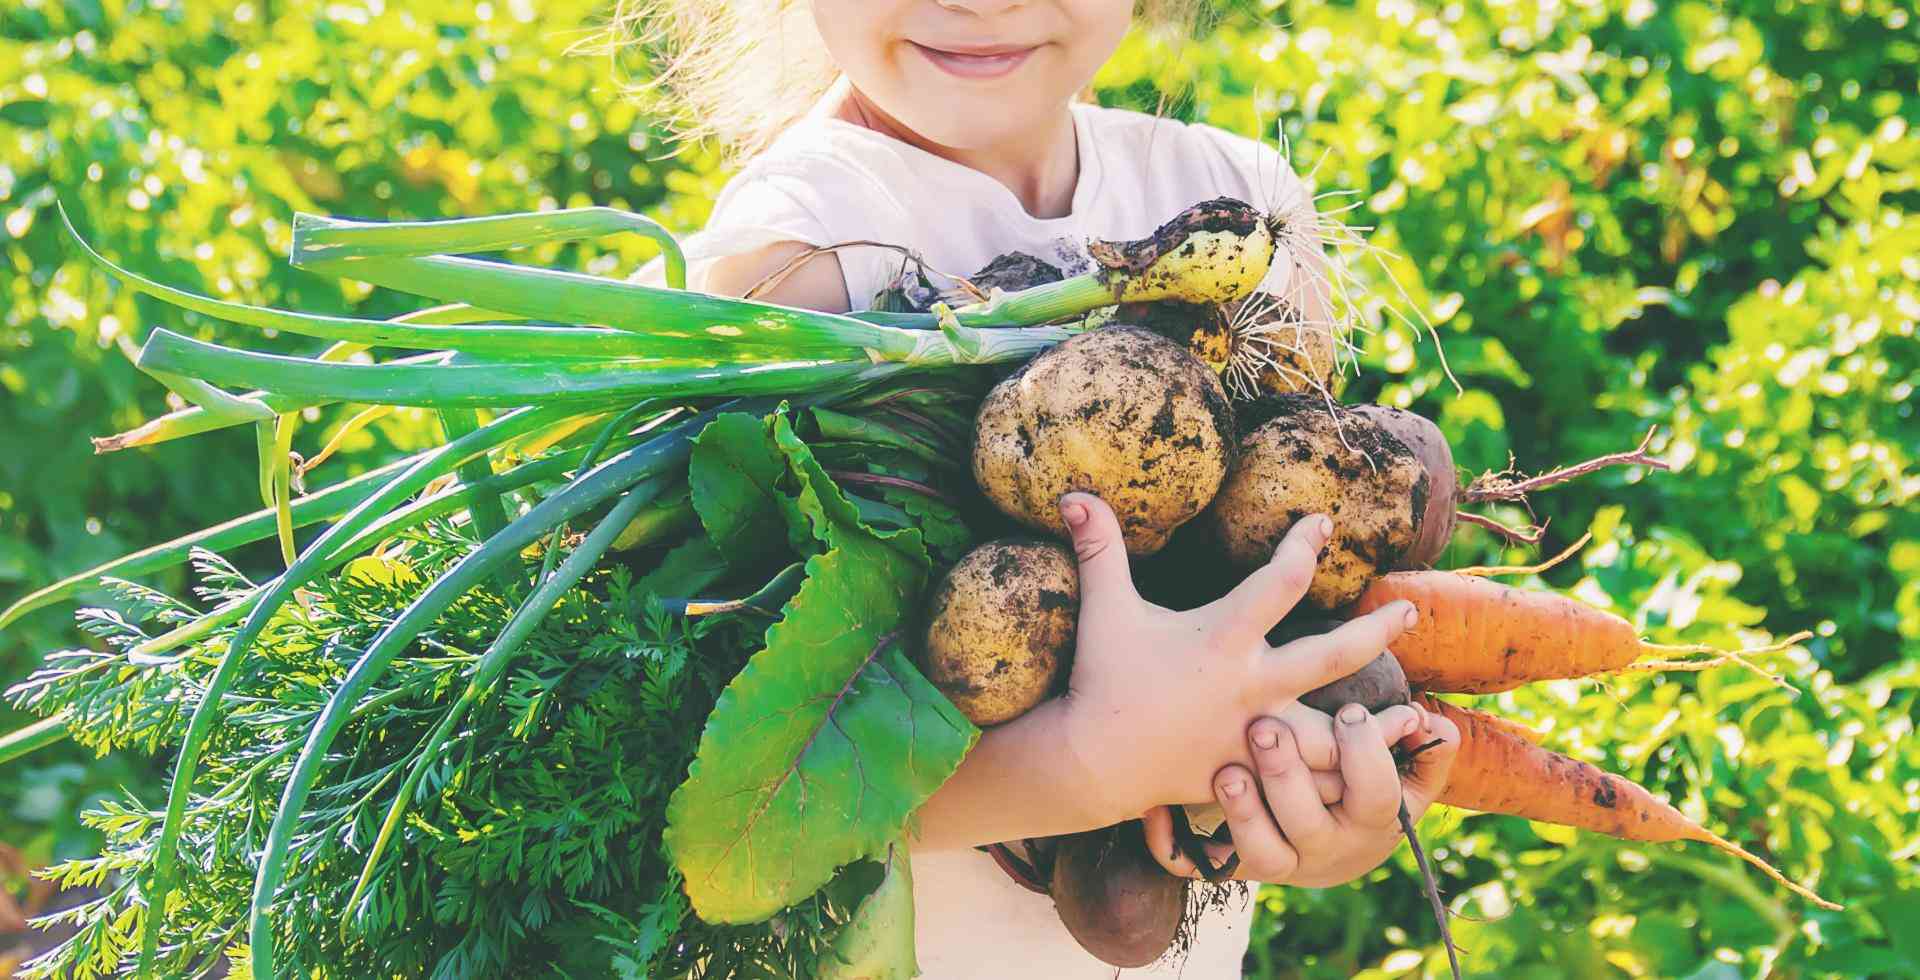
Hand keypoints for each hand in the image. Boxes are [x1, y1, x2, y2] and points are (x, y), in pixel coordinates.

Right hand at [1040, 491, 1419, 826]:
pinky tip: (1372, 773)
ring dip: (1377, 726)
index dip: (1306, 545)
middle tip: (1410, 609)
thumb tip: (1074, 492)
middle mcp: (1250, 685)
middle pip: (1334, 654)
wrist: (1093, 763)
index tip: (1324, 524)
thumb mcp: (1105, 609)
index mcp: (1222, 638)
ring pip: (1336, 734)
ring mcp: (1256, 735)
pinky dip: (1343, 779)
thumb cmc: (1102, 678)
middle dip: (1377, 630)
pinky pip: (1309, 781)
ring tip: (1416, 715)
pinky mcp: (1253, 773)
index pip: (1281, 581)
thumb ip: (1099, 549)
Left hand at [1141, 702, 1460, 885]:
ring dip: (1240, 813)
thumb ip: (1426, 751)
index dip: (1365, 756)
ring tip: (1224, 771)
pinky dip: (1170, 842)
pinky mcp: (1229, 866)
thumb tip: (1432, 724)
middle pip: (1307, 824)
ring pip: (1257, 852)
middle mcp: (1321, 848)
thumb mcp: (1405, 776)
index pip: (1376, 795)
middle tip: (1265, 728)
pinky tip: (1153, 808)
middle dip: (1287, 777)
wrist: (1327, 847)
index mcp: (1368, 820)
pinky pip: (1194, 867)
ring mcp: (1275, 860)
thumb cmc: (1363, 788)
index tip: (1348, 711)